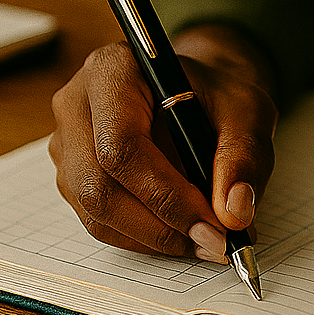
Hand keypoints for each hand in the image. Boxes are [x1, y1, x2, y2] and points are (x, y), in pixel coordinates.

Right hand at [49, 24, 277, 262]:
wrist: (199, 92)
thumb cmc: (217, 95)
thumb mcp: (247, 112)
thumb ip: (244, 158)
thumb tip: (234, 213)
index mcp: (113, 71)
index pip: (121, 145)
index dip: (165, 195)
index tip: (213, 224)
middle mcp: (75, 104)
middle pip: (99, 185)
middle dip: (160, 225)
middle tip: (214, 243)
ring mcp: (66, 143)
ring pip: (95, 210)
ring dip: (153, 237)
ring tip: (206, 240)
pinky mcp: (72, 174)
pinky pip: (98, 220)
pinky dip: (143, 238)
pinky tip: (181, 234)